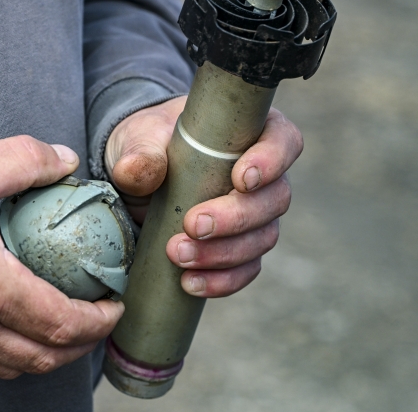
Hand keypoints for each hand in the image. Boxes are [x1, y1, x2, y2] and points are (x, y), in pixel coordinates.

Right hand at [0, 136, 123, 378]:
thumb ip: (24, 160)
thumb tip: (65, 161)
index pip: (61, 322)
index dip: (98, 320)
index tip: (115, 305)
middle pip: (46, 357)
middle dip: (84, 344)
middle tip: (100, 320)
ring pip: (17, 367)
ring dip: (52, 355)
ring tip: (69, 330)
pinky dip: (17, 356)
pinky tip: (22, 334)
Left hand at [105, 96, 302, 297]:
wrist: (137, 177)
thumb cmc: (149, 143)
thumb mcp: (139, 138)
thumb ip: (140, 151)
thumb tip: (135, 171)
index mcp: (251, 133)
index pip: (282, 141)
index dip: (271, 161)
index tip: (241, 179)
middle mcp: (264, 175)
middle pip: (273, 200)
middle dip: (235, 218)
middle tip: (194, 225)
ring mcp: (255, 214)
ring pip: (262, 239)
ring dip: (223, 254)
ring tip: (179, 256)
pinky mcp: (238, 246)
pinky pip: (244, 269)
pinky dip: (221, 280)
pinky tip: (190, 283)